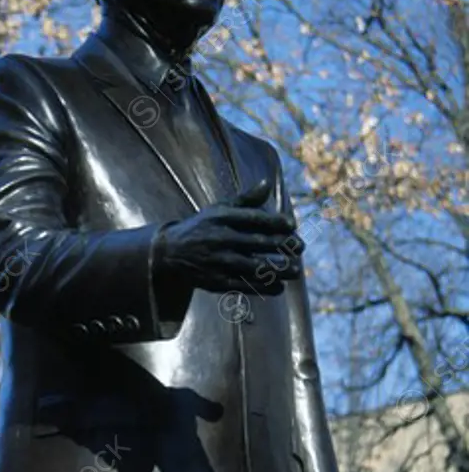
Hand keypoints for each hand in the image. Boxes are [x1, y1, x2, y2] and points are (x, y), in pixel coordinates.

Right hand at [155, 177, 303, 294]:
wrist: (170, 252)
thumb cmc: (201, 227)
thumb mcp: (219, 209)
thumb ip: (245, 200)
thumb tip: (267, 184)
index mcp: (221, 218)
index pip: (254, 219)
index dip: (276, 222)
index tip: (292, 225)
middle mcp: (219, 238)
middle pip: (257, 243)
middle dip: (283, 246)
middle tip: (301, 248)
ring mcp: (217, 261)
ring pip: (253, 267)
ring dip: (277, 270)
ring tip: (295, 270)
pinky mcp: (215, 281)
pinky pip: (244, 285)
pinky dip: (263, 287)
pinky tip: (279, 286)